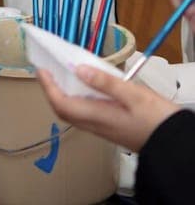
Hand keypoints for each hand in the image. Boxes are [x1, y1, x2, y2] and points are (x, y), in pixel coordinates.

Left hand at [37, 66, 179, 152]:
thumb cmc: (156, 119)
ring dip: (62, 95)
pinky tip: (84, 87)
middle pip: (64, 109)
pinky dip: (77, 99)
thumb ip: (105, 82)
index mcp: (98, 116)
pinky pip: (85, 113)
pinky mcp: (110, 127)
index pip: (62, 103)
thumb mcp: (132, 94)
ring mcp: (103, 128)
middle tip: (47, 71)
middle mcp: (96, 125)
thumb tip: (79, 69)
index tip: (41, 69)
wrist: (172, 143)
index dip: (48, 87)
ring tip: (61, 75)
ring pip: (74, 112)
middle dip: (51, 90)